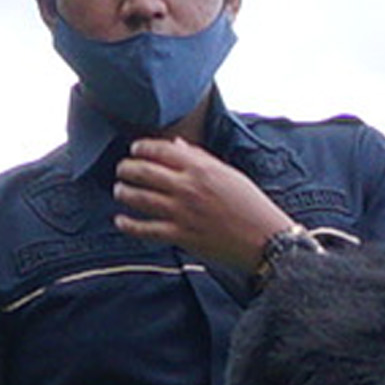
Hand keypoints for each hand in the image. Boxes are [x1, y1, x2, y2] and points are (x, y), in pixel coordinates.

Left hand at [113, 137, 293, 278]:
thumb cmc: (251, 206)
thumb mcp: (229, 174)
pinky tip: (121, 221)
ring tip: (120, 191)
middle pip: (144, 172)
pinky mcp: (181, 235)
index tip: (135, 150)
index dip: (142, 148)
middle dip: (127, 169)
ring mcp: (183, 212)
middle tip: (121, 170)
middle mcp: (188, 187)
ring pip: (140, 198)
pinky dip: (129, 224)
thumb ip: (200, 158)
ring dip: (124, 192)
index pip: (161, 150)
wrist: (265, 240)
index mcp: (201, 168)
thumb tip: (176, 144)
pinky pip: (147, 229)